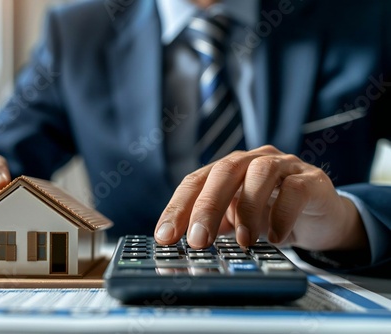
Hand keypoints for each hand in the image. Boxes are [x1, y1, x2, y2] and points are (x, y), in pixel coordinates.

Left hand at [154, 145, 367, 250]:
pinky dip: (283, 214)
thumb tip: (184, 247)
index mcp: (228, 170)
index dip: (177, 207)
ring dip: (248, 209)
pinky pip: (295, 190)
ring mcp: (283, 166)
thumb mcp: (236, 222)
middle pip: (224, 172)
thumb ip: (215, 227)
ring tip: (245, 242)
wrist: (321, 218)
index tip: (164, 236)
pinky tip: (275, 238)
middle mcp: (252, 161)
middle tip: (198, 240)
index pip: (196, 181)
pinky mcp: (311, 179)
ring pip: (261, 173)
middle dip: (207, 206)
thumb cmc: (271, 216)